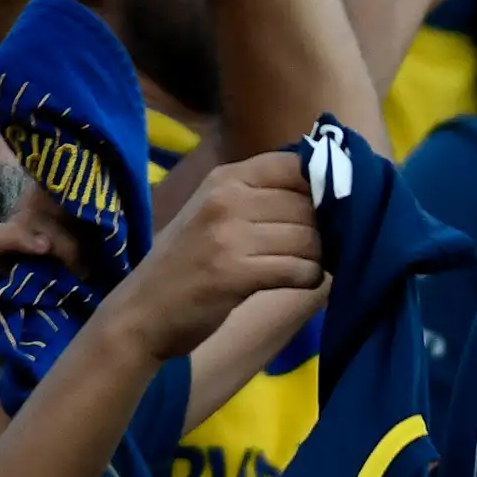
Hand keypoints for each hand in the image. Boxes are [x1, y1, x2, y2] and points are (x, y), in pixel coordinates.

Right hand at [100, 150, 323, 359]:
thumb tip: (330, 190)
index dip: (325, 185)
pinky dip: (309, 279)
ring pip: (310, 239)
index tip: (334, 208)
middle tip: (325, 248)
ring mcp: (229, 235)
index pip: (295, 164)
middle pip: (309, 205)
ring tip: (305, 267)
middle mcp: (227, 198)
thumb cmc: (189, 264)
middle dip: (328, 230)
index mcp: (225, 178)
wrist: (143, 311)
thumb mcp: (218, 215)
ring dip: (320, 258)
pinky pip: (300, 270)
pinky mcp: (235, 272)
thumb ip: (263, 198)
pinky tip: (297, 282)